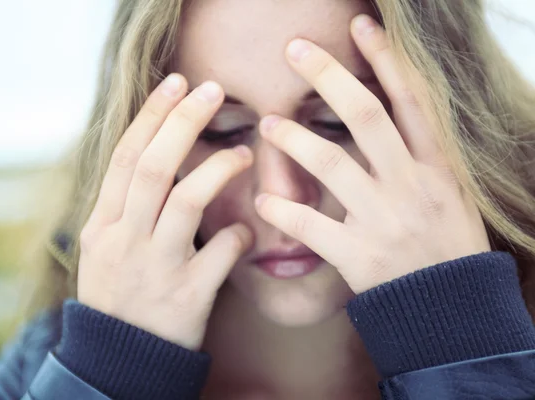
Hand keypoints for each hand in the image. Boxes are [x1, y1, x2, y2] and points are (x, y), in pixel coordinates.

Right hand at [77, 75, 253, 349]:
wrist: (119, 362)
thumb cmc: (118, 296)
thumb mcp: (104, 248)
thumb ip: (125, 206)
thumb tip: (156, 155)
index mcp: (102, 225)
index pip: (126, 157)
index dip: (152, 116)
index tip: (177, 83)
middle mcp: (125, 240)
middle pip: (154, 167)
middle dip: (184, 122)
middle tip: (213, 90)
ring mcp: (155, 269)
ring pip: (186, 202)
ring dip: (219, 170)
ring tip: (244, 153)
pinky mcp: (187, 298)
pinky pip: (220, 254)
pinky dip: (238, 235)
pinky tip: (247, 229)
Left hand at [254, 14, 490, 293]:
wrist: (452, 311)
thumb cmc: (447, 249)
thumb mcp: (450, 196)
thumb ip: (422, 159)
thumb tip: (393, 116)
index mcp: (436, 168)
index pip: (411, 100)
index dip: (386, 60)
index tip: (360, 26)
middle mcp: (411, 184)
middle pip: (366, 117)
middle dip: (329, 78)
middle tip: (294, 50)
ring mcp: (385, 219)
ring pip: (332, 163)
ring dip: (294, 139)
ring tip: (267, 123)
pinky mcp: (360, 256)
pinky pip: (313, 226)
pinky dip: (284, 211)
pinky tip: (263, 202)